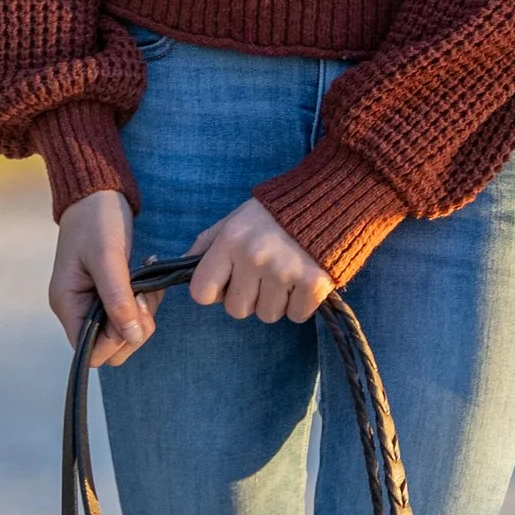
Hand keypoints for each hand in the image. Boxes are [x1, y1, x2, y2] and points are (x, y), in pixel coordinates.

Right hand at [50, 188, 152, 365]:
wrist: (97, 192)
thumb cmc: (97, 219)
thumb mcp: (108, 257)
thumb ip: (118, 298)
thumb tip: (130, 336)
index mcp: (67, 304)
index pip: (90, 350)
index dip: (116, 340)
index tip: (136, 309)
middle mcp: (76, 309)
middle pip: (108, 348)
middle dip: (133, 330)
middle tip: (147, 297)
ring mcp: (91, 302)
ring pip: (121, 332)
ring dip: (142, 315)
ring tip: (149, 284)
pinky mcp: (106, 293)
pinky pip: (127, 312)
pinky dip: (143, 302)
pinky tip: (148, 278)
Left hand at [188, 199, 334, 324]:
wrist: (333, 197)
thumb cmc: (278, 211)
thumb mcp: (237, 218)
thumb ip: (208, 241)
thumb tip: (181, 263)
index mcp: (230, 240)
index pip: (201, 292)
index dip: (215, 291)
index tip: (230, 280)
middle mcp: (254, 258)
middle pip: (236, 309)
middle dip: (249, 297)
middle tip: (266, 273)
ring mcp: (284, 272)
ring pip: (267, 315)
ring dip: (276, 301)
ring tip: (288, 273)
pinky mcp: (313, 284)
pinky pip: (295, 316)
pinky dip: (301, 304)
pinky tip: (305, 279)